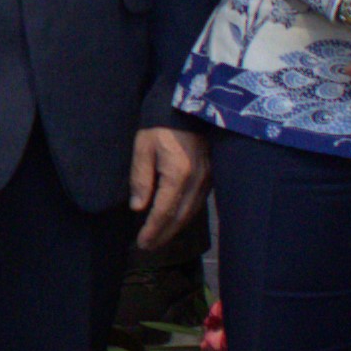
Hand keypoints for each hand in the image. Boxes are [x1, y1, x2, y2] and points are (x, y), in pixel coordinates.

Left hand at [130, 121, 210, 251]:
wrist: (186, 103)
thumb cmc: (160, 123)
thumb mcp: (143, 148)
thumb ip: (141, 179)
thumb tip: (139, 208)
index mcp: (179, 174)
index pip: (165, 211)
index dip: (153, 230)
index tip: (142, 243)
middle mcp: (198, 180)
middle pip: (180, 217)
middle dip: (164, 235)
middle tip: (148, 247)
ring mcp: (208, 178)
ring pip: (192, 212)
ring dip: (175, 228)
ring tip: (159, 238)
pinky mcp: (212, 175)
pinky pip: (198, 202)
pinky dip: (185, 216)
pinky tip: (175, 220)